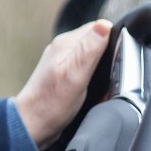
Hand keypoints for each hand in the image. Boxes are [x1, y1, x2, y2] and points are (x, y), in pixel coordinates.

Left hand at [15, 19, 111, 149]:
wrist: (33, 125)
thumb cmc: (50, 104)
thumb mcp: (75, 74)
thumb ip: (90, 49)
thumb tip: (104, 25)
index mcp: (66, 43)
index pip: (98, 27)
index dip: (114, 39)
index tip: (117, 58)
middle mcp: (64, 49)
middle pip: (97, 42)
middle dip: (109, 57)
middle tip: (110, 76)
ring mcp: (63, 62)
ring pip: (94, 57)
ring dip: (103, 71)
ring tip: (101, 86)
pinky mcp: (65, 75)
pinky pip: (88, 71)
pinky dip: (96, 81)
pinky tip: (94, 92)